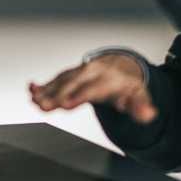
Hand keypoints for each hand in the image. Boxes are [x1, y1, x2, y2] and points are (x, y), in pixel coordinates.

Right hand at [29, 54, 157, 123]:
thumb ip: (142, 107)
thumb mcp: (140, 95)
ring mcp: (80, 71)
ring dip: (46, 90)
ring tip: (33, 99)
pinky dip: (44, 84)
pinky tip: (31, 89)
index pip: (92, 88)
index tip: (66, 103)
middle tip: (44, 106)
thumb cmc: (128, 84)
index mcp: (109, 78)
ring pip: (61, 80)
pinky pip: (56, 78)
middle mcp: (92, 72)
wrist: (121, 66)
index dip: (79, 95)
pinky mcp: (71, 74)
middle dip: (57, 94)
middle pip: (73, 84)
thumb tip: (149, 114)